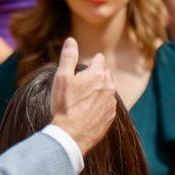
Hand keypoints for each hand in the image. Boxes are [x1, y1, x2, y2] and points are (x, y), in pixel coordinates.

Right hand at [50, 37, 115, 154]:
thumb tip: (71, 40)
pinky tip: (86, 111)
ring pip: (106, 90)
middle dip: (95, 76)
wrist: (71, 135)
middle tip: (79, 86)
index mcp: (98, 74)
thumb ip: (68, 57)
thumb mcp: (62, 78)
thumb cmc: (64, 105)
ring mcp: (111, 102)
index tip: (80, 71)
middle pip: (104, 74)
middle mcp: (109, 86)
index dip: (88, 63)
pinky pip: (107, 105)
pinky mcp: (111, 116)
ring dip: (97, 91)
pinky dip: (99, 105)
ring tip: (82, 100)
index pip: (98, 60)